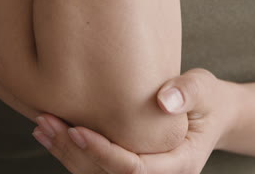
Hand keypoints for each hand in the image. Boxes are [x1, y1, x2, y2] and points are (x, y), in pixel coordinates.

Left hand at [32, 68, 239, 172]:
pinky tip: (52, 134)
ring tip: (42, 126)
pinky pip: (97, 168)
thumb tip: (164, 100)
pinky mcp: (131, 165)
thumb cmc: (208, 100)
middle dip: (74, 152)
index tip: (77, 130)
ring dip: (67, 154)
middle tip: (47, 122)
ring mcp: (145, 173)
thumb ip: (188, 93)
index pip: (135, 170)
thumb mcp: (205, 90)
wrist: (212, 114)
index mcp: (180, 164)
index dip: (104, 153)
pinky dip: (72, 153)